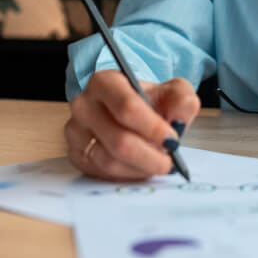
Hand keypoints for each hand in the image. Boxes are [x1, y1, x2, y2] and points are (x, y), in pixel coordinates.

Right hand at [64, 70, 200, 180]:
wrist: (129, 113)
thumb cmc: (149, 102)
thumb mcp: (171, 92)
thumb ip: (181, 100)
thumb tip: (179, 119)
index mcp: (105, 82)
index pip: (127, 108)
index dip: (153, 128)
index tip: (172, 141)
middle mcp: (84, 105)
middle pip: (119, 140)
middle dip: (150, 156)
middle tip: (170, 162)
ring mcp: (75, 131)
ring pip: (109, 161)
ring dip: (140, 168)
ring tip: (158, 164)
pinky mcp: (75, 154)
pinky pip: (101, 173)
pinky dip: (127, 175)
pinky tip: (141, 168)